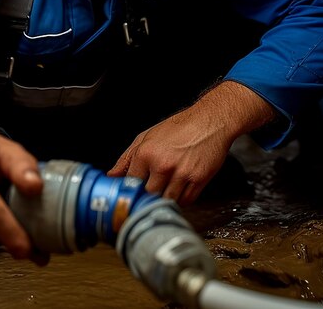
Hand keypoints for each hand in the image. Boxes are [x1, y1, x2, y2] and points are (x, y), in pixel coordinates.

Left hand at [107, 81, 275, 205]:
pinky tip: (180, 187)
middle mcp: (162, 164)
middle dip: (149, 196)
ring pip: (167, 201)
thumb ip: (127, 158)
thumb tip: (112, 176)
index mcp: (146, 153)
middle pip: (149, 196)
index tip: (132, 195)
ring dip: (166, 199)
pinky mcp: (198, 180)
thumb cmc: (179, 127)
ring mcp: (181, 173)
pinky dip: (182, 199)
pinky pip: (186, 201)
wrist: (209, 121)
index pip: (131, 184)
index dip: (132, 190)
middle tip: (151, 192)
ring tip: (167, 187)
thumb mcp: (146, 137)